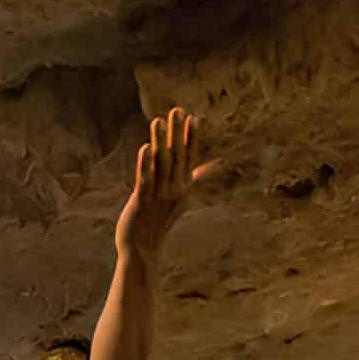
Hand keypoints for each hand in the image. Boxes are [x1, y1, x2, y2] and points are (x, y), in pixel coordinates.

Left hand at [113, 106, 220, 262]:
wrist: (143, 249)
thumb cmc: (160, 220)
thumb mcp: (181, 197)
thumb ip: (197, 177)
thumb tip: (217, 165)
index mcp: (183, 186)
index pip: (189, 158)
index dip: (191, 138)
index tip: (193, 118)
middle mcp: (174, 190)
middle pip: (177, 156)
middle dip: (177, 133)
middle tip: (177, 110)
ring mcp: (158, 196)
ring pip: (161, 164)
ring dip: (160, 141)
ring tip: (158, 121)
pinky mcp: (142, 203)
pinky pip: (145, 181)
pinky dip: (145, 164)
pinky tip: (145, 148)